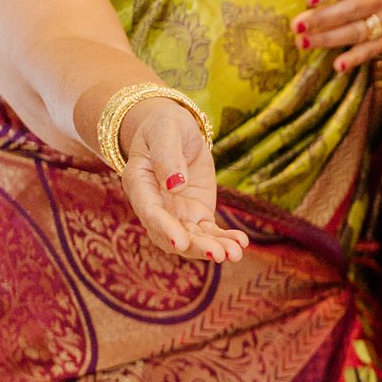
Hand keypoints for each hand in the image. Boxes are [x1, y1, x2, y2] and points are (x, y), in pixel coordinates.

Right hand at [117, 97, 247, 263]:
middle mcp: (155, 205)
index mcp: (139, 185)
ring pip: (192, 238)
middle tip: (218, 254)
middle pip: (171, 234)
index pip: (150, 212)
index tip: (179, 243)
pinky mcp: (196, 214)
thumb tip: (175, 184)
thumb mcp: (166, 132)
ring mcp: (176, 213)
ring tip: (236, 253)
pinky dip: (225, 239)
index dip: (164, 229)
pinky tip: (242, 243)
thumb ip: (167, 156)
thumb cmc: (164, 127)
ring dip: (213, 248)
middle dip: (194, 246)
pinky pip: (210, 231)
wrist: (176, 130)